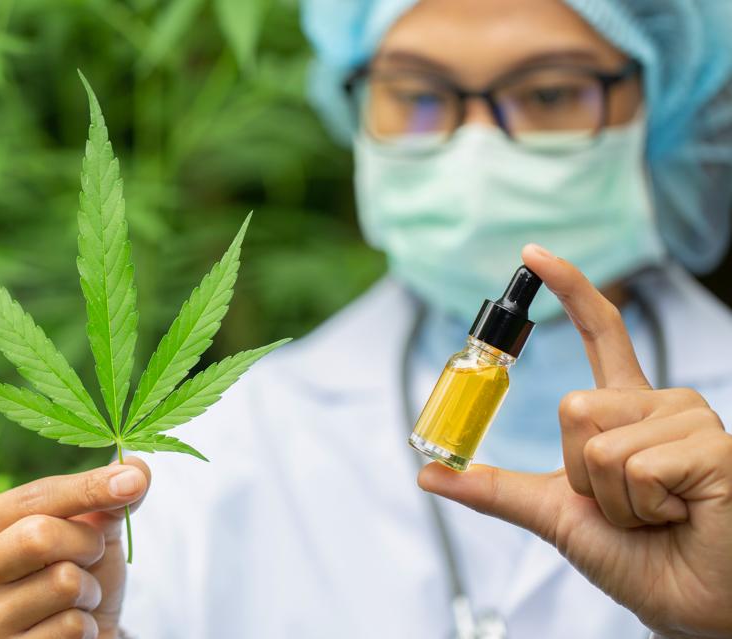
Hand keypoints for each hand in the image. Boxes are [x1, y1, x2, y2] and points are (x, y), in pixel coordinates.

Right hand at [0, 458, 149, 638]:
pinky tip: (70, 629)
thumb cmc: (77, 569)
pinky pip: (71, 626)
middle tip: (91, 556)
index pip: (38, 495)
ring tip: (77, 597)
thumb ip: (109, 495)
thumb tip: (137, 468)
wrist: (78, 637)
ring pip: (64, 583)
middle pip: (39, 536)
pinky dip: (88, 625)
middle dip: (87, 543)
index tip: (134, 482)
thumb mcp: (92, 526)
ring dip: (90, 588)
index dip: (90, 486)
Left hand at [418, 245, 731, 638]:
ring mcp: (690, 421)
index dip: (571, 290)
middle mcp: (660, 405)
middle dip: (580, 476)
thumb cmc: (637, 556)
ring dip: (612, 499)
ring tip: (656, 514)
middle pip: (572, 408)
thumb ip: (495, 489)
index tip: (533, 254)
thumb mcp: (553, 513)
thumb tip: (429, 473)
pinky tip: (679, 516)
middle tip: (628, 506)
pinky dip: (639, 507)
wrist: (688, 603)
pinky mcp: (712, 448)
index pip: (602, 333)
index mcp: (626, 411)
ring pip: (596, 440)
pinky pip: (631, 464)